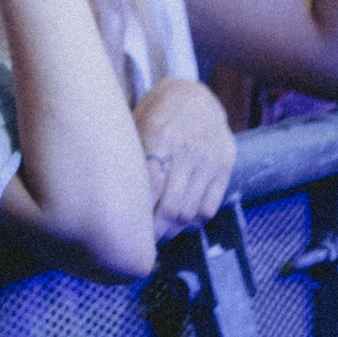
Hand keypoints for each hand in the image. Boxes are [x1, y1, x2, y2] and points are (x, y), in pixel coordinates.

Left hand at [131, 78, 233, 240]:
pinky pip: (208, 208)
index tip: (128, 230)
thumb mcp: (138, 121)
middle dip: (154, 231)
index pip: (149, 187)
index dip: (138, 216)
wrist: (197, 94)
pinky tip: (180, 223)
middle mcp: (185, 149)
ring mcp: (208, 160)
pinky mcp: (224, 167)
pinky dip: (193, 222)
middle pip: (169, 206)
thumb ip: (130, 154)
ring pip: (189, 212)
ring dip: (172, 230)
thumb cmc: (156, 111)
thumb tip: (113, 195)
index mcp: (157, 134)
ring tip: (159, 234)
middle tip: (142, 242)